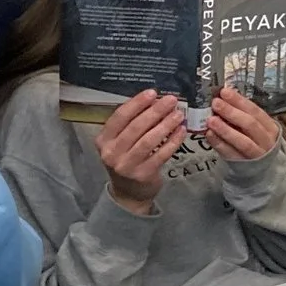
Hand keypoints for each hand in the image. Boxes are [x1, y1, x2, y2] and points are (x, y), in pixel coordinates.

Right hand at [99, 89, 187, 214]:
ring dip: (165, 125)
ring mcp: (126, 165)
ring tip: (178, 114)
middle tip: (171, 100)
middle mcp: (111, 153)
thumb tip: (154, 101)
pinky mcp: (143, 175)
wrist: (129, 193)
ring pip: (149, 140)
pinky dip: (172, 141)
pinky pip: (161, 154)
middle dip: (155, 111)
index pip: (120, 117)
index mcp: (103, 140)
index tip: (152, 92)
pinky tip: (181, 131)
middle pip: (135, 127)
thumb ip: (131, 124)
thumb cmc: (126, 160)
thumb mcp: (120, 142)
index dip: (137, 103)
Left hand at [205, 85, 280, 161]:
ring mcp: (256, 154)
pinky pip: (230, 154)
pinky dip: (219, 143)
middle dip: (231, 113)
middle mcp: (265, 140)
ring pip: (242, 141)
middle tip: (216, 103)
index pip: (255, 111)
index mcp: (270, 126)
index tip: (224, 92)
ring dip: (225, 130)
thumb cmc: (255, 140)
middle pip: (250, 125)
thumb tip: (222, 98)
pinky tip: (209, 134)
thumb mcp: (255, 126)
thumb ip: (242, 114)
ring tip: (211, 120)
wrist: (262, 166)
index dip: (239, 101)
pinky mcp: (243, 165)